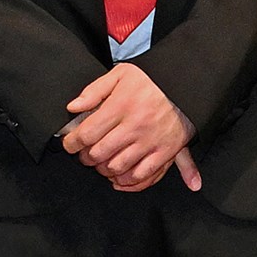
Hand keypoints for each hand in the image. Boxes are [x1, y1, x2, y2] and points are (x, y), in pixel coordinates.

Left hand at [62, 63, 199, 192]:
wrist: (187, 84)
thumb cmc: (153, 79)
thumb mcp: (120, 74)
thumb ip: (94, 90)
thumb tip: (73, 107)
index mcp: (121, 106)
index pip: (87, 134)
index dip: (72, 143)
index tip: (70, 144)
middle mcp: (134, 126)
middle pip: (99, 154)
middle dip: (86, 158)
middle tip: (85, 155)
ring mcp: (150, 141)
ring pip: (118, 168)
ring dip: (104, 170)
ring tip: (102, 164)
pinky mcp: (166, 152)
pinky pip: (144, 176)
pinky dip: (129, 182)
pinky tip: (121, 178)